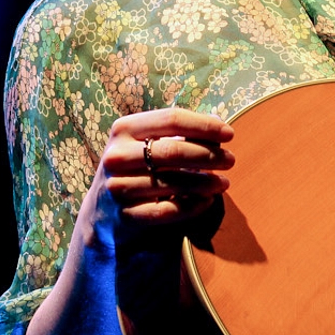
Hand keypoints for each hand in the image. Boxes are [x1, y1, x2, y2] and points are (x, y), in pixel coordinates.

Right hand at [78, 107, 234, 253]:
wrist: (104, 209)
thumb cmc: (137, 167)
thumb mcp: (148, 143)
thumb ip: (178, 132)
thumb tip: (217, 122)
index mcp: (124, 128)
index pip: (171, 119)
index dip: (204, 125)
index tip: (229, 134)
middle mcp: (116, 156)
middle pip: (173, 151)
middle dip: (209, 155)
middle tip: (231, 160)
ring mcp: (117, 187)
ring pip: (172, 183)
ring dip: (205, 182)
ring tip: (224, 182)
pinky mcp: (124, 216)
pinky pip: (167, 211)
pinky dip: (192, 206)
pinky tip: (207, 201)